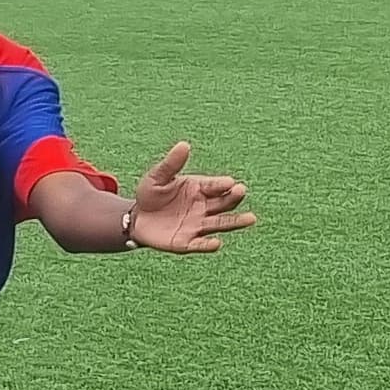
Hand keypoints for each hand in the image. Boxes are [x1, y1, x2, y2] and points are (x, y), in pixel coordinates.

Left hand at [127, 142, 254, 254]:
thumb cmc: (150, 194)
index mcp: (200, 188)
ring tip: (251, 218)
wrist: (137, 218)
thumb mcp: (157, 176)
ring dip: (236, 222)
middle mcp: (204, 207)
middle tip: (241, 191)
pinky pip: (200, 244)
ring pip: (220, 223)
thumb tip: (184, 145)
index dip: (222, 184)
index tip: (229, 182)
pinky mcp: (187, 243)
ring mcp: (197, 225)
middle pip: (223, 203)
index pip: (215, 186)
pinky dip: (208, 245)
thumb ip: (171, 164)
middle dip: (233, 197)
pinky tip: (217, 243)